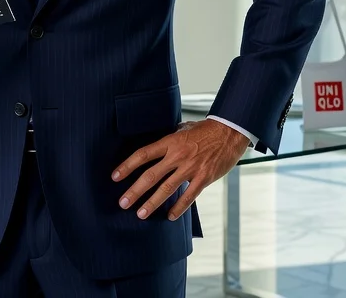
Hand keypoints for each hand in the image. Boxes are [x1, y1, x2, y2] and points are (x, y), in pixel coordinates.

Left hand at [112, 119, 250, 221]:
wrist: (230, 132)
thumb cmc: (206, 130)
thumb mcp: (183, 128)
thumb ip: (170, 138)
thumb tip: (157, 145)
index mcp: (170, 142)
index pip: (143, 155)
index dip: (127, 166)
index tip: (115, 177)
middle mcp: (177, 155)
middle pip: (151, 175)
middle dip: (134, 191)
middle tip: (123, 203)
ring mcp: (190, 168)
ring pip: (167, 188)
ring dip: (152, 202)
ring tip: (140, 213)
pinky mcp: (203, 178)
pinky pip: (189, 196)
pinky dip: (179, 207)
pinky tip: (170, 216)